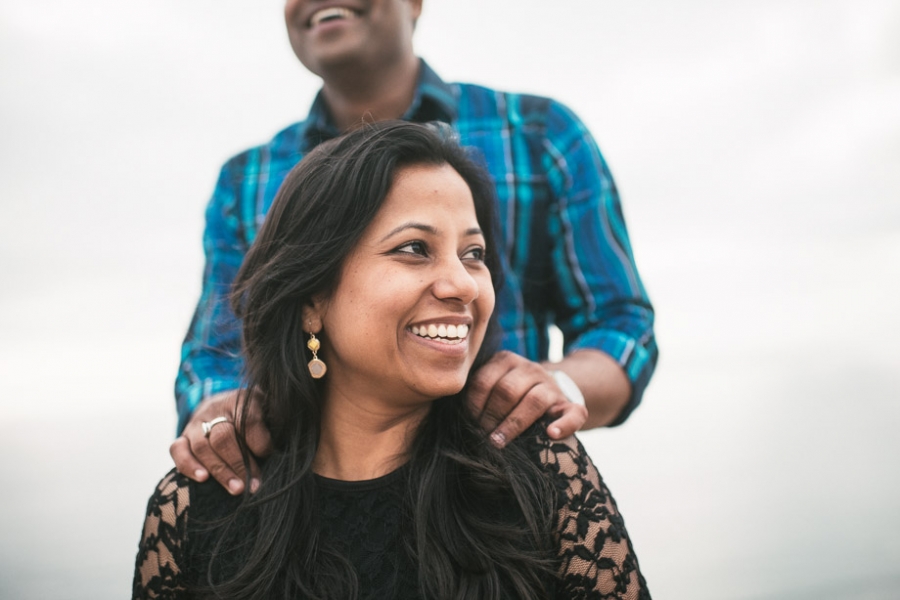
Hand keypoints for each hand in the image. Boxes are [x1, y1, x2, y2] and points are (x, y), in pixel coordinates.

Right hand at [169, 390, 272, 494]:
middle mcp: (215, 409)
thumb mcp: (268, 409)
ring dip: (220, 471)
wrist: (224, 403)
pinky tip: (202, 479)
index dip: (259, 443)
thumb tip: (284, 448)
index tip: (270, 457)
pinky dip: (188, 465)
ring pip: (202, 446)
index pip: (248, 421)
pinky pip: (177, 450)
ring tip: (237, 489)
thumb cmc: (253, 412)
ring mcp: (196, 423)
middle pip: (223, 437)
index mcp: (241, 400)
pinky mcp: (182, 436)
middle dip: (240, 464)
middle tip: (253, 486)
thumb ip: (275, 424)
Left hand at [467, 351, 587, 446]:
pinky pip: (574, 412)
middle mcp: (530, 368)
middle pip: (507, 390)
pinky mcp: (570, 404)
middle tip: (482, 438)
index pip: (484, 381)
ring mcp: (551, 386)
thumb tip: (458, 420)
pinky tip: (552, 435)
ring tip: (499, 443)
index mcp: (505, 360)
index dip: (474, 406)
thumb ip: (479, 394)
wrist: (547, 392)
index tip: (469, 425)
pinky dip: (564, 424)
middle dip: (491, 417)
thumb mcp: (492, 385)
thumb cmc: (509, 396)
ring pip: (535, 400)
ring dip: (514, 424)